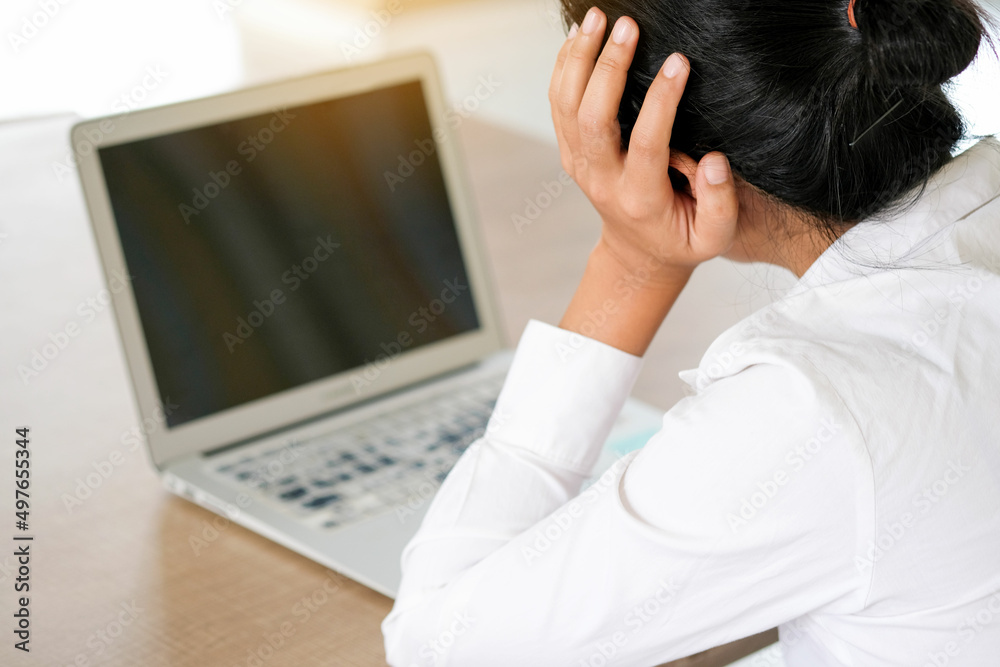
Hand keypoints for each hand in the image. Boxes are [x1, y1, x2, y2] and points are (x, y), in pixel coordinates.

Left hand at [549, 8, 738, 282]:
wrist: (637, 254)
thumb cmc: (681, 240)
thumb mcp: (713, 237)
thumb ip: (719, 202)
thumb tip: (713, 160)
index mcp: (639, 197)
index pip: (647, 143)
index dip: (661, 102)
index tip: (679, 63)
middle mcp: (601, 178)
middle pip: (592, 118)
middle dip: (608, 68)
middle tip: (628, 27)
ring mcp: (580, 164)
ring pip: (566, 106)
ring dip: (578, 58)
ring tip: (596, 18)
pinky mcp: (571, 151)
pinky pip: (559, 104)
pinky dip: (565, 67)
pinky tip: (578, 37)